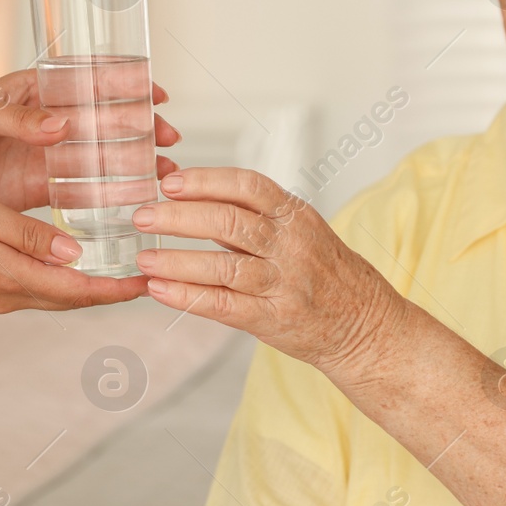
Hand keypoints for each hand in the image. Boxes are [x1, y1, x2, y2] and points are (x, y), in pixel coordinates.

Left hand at [0, 69, 179, 210]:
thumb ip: (20, 120)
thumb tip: (63, 124)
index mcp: (34, 93)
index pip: (90, 79)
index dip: (127, 83)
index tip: (158, 92)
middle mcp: (47, 124)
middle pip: (107, 121)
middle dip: (142, 129)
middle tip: (169, 141)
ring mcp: (46, 158)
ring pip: (102, 158)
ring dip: (133, 165)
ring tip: (163, 176)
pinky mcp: (38, 191)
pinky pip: (82, 192)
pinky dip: (109, 197)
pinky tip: (134, 203)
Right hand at [0, 182, 150, 310]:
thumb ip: (26, 235)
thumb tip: (74, 253)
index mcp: (7, 278)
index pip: (76, 291)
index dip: (117, 289)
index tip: (152, 281)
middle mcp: (4, 293)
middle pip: (72, 297)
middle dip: (112, 288)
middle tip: (151, 273)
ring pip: (55, 291)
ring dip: (90, 283)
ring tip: (124, 265)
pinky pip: (36, 283)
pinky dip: (63, 275)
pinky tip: (76, 259)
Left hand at [130, 167, 408, 370]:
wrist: (363, 324)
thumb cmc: (325, 272)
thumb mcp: (300, 230)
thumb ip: (252, 215)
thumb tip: (190, 195)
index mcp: (296, 216)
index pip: (247, 186)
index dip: (205, 181)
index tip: (169, 181)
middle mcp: (291, 246)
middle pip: (228, 222)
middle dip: (178, 217)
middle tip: (142, 216)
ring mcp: (283, 284)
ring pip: (222, 267)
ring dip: (176, 260)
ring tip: (143, 257)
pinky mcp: (272, 320)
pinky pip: (222, 305)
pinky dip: (187, 297)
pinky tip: (159, 290)